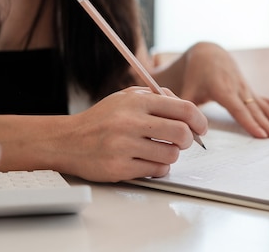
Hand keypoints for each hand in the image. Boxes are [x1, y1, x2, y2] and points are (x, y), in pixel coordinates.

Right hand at [56, 87, 207, 181]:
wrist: (67, 141)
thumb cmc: (102, 120)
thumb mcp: (126, 98)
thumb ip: (157, 98)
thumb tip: (189, 112)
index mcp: (136, 101)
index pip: (183, 108)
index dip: (199, 120)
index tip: (201, 127)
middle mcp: (130, 122)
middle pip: (182, 133)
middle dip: (188, 140)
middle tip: (182, 141)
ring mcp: (124, 146)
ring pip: (171, 154)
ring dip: (172, 154)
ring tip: (160, 150)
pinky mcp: (120, 168)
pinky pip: (156, 170)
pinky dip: (158, 167)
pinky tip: (148, 161)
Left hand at [162, 42, 268, 137]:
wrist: (208, 53)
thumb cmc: (196, 73)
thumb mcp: (187, 89)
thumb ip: (185, 108)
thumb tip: (185, 128)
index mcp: (223, 89)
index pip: (238, 108)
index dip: (250, 122)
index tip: (262, 135)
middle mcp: (239, 89)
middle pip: (256, 111)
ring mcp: (248, 90)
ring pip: (267, 107)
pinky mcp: (252, 91)